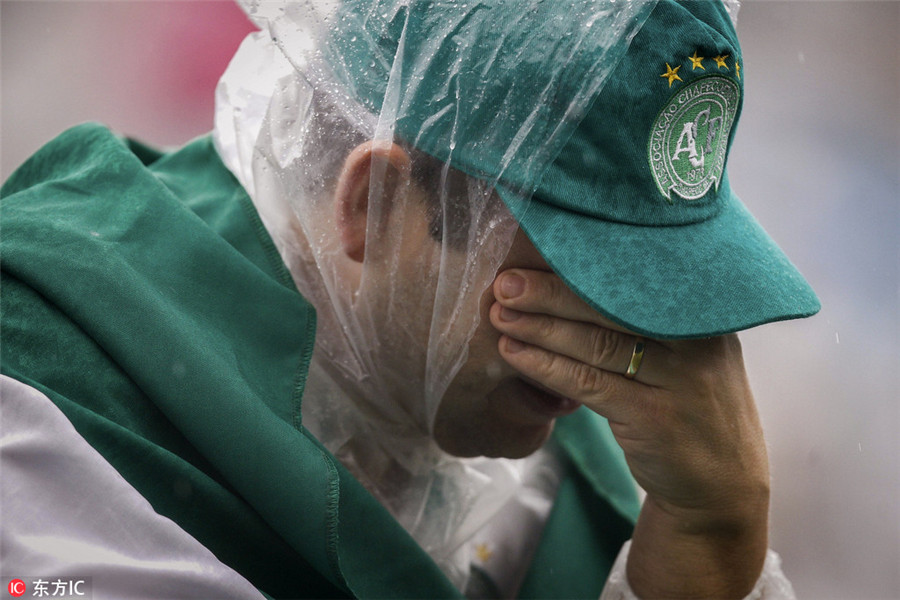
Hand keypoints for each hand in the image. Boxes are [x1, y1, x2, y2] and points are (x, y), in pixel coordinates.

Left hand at [489, 268, 769, 597]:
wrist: (721, 485)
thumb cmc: (689, 407)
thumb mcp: (688, 354)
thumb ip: (647, 320)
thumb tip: (572, 281)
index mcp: (703, 313)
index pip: (634, 279)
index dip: (581, 266)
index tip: (535, 256)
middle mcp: (696, 340)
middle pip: (611, 305)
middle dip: (551, 291)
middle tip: (505, 281)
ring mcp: (679, 379)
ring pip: (596, 344)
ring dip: (540, 327)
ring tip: (500, 315)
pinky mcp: (654, 417)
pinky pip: (588, 384)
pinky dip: (547, 366)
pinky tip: (516, 354)